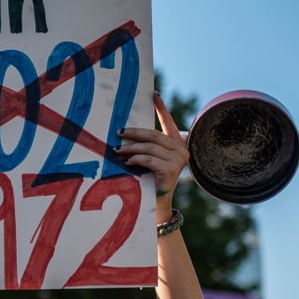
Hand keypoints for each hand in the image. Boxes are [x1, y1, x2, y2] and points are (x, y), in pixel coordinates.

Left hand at [115, 91, 187, 206]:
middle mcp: (181, 150)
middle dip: (134, 133)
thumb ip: (147, 146)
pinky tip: (127, 162)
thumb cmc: (151, 179)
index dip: (161, 108)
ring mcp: (178, 160)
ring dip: (130, 148)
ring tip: (117, 151)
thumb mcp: (150, 159)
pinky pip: (148, 159)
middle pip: (154, 135)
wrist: (158, 204)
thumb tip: (125, 132)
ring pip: (149, 147)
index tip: (153, 94)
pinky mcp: (171, 170)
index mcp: (177, 144)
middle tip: (119, 132)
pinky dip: (135, 159)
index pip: (168, 122)